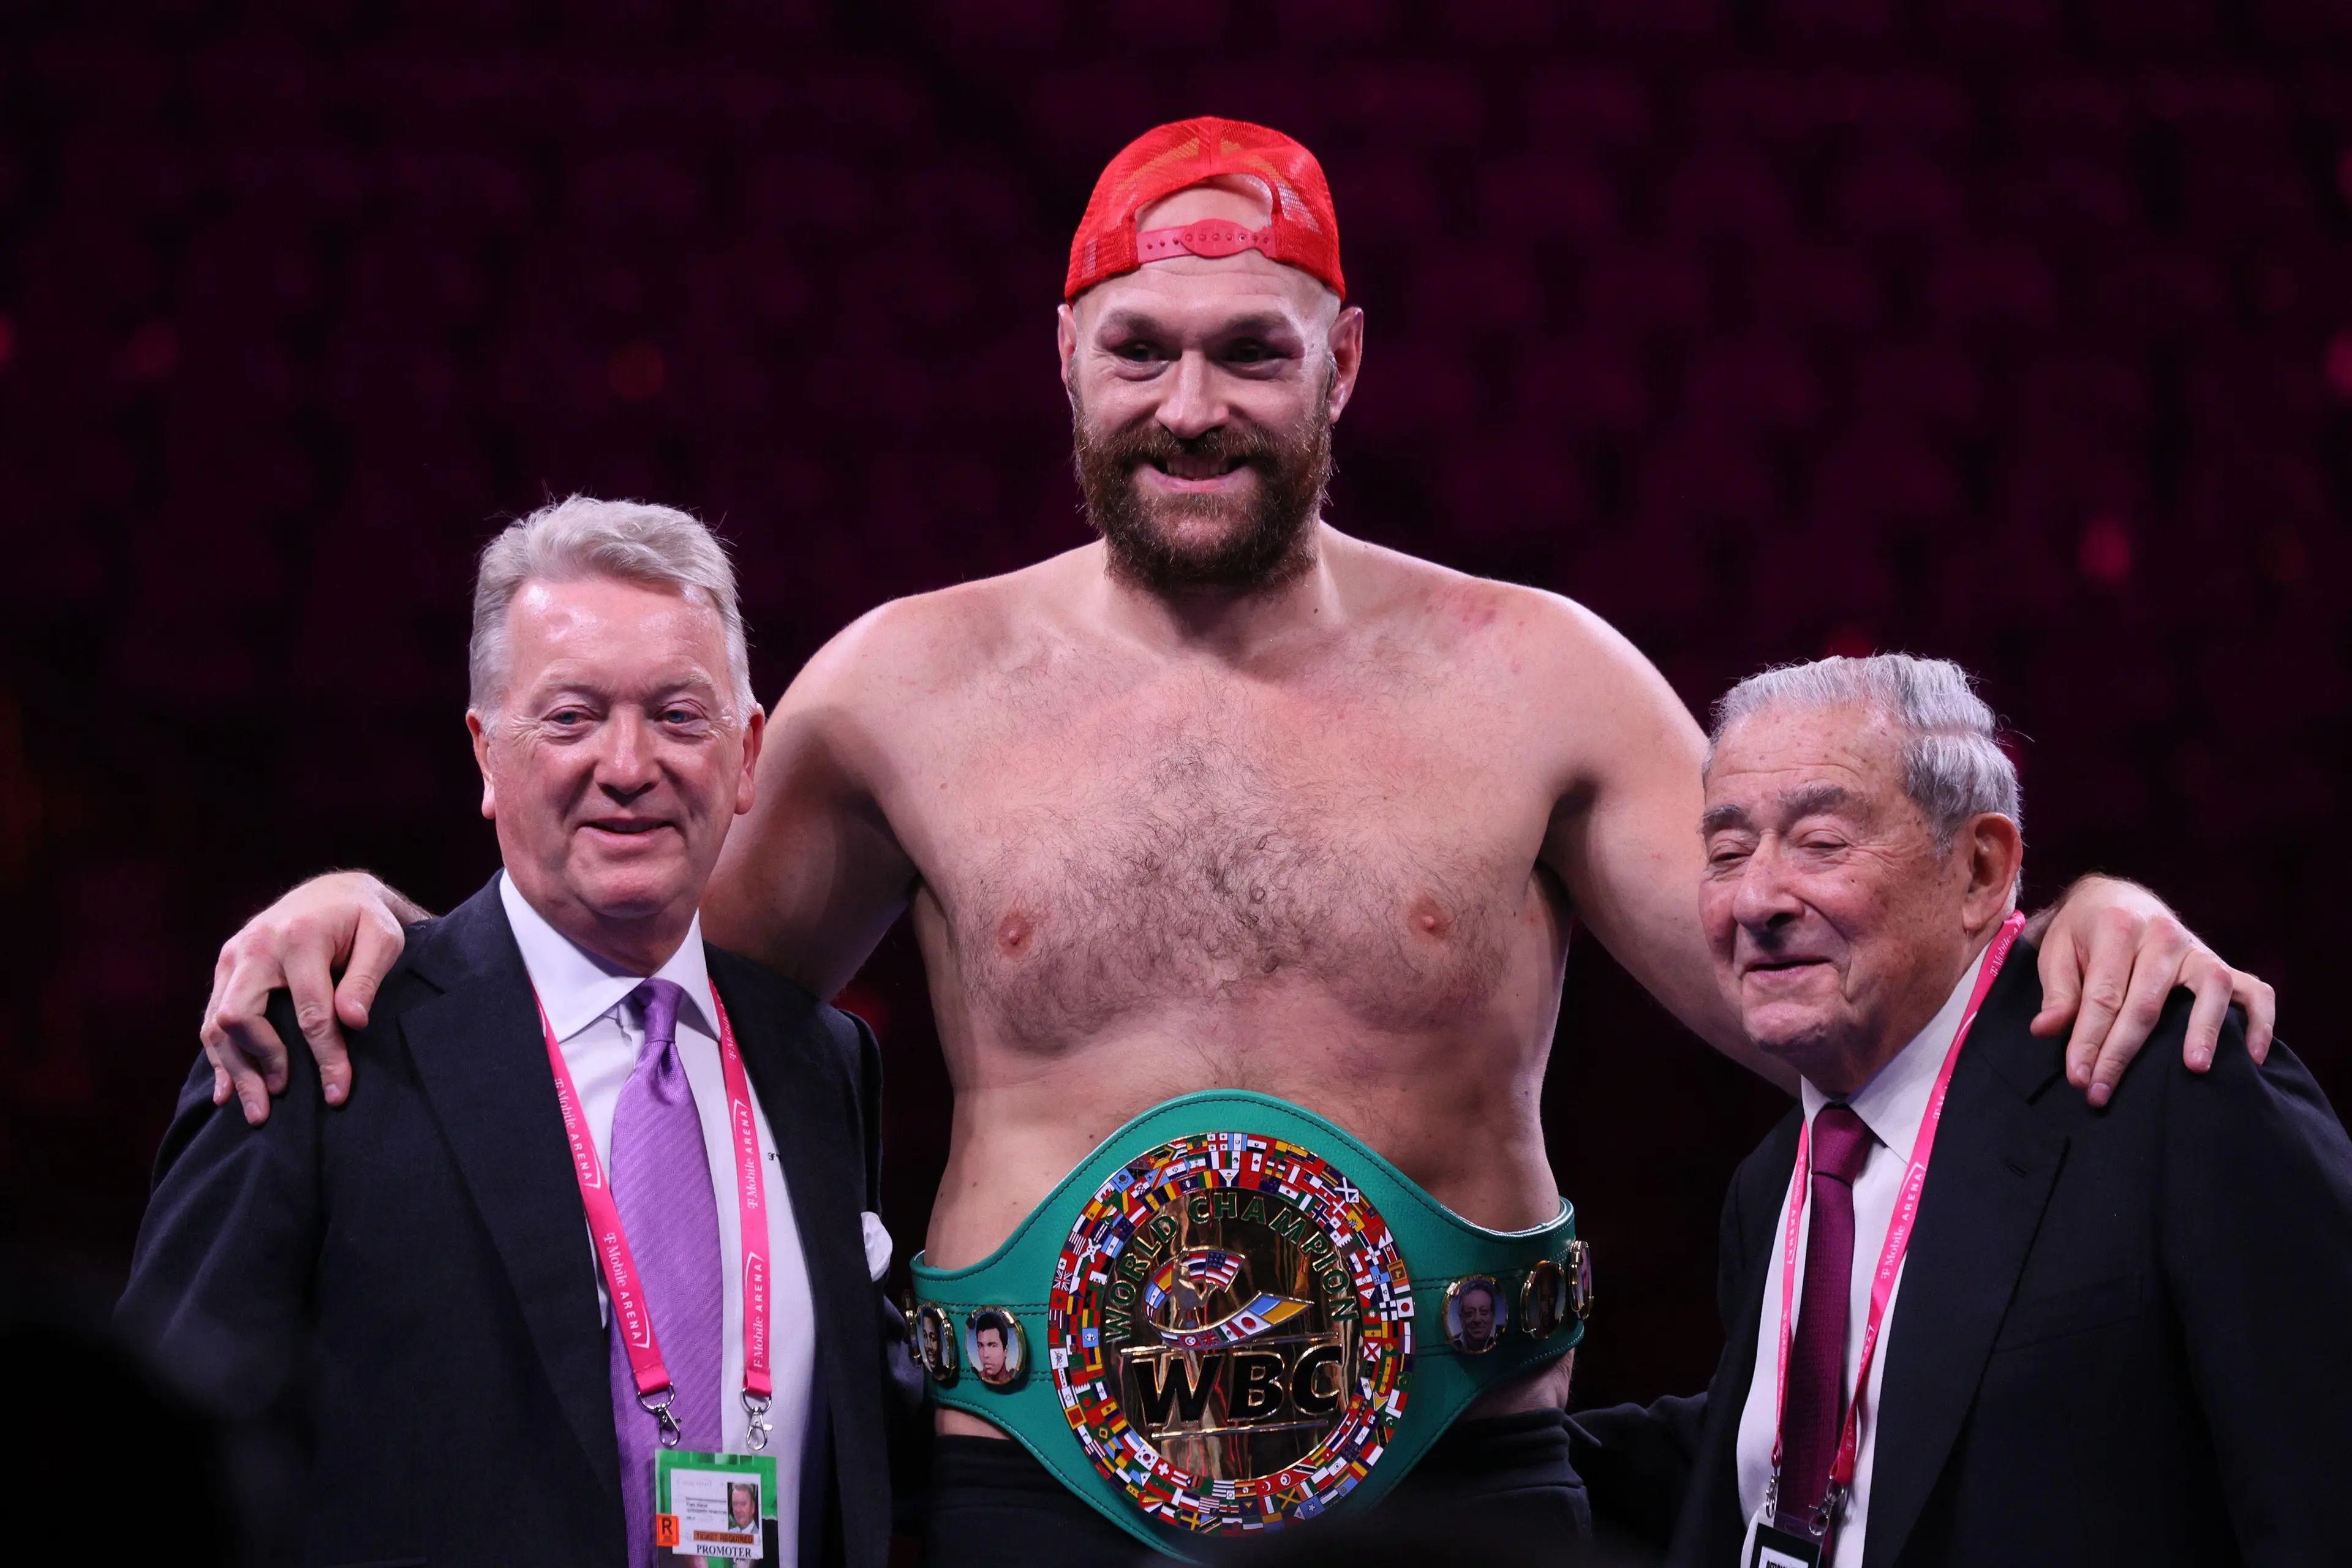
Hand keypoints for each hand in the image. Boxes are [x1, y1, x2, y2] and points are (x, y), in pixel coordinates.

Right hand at [200, 872, 421, 1124]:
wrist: (333, 891)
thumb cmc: (364, 918)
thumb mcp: (384, 938)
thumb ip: (368, 977)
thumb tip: (353, 1022)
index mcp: (299, 937)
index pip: (309, 1011)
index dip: (325, 1057)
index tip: (337, 1092)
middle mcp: (256, 945)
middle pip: (240, 1016)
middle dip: (262, 1062)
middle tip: (286, 1096)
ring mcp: (233, 956)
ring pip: (217, 1024)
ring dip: (236, 1070)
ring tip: (259, 1111)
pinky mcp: (224, 967)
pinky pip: (209, 1018)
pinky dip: (219, 1058)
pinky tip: (228, 1091)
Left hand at [2027, 876, 2275, 1107]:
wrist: (2116, 899)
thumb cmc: (2082, 934)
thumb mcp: (2057, 952)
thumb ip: (2058, 992)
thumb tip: (2046, 1030)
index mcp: (2117, 928)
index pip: (2103, 996)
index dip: (2089, 1040)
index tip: (2079, 1077)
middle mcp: (2163, 935)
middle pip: (2147, 1003)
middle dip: (2122, 1053)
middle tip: (2103, 1093)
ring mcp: (2198, 949)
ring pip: (2210, 990)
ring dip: (2203, 1030)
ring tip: (2194, 1069)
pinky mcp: (2223, 964)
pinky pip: (2255, 992)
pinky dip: (2260, 1023)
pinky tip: (2252, 1058)